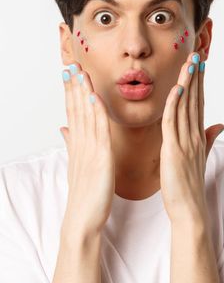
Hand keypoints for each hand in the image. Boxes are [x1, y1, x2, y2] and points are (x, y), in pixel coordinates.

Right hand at [59, 63, 114, 235]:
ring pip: (85, 115)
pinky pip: (98, 132)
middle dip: (73, 86)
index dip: (71, 91)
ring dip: (82, 92)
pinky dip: (96, 114)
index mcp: (79, 145)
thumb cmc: (87, 194)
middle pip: (75, 109)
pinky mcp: (100, 158)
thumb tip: (64, 128)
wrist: (85, 219)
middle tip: (71, 62)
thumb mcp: (80, 165)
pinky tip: (94, 98)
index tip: (70, 71)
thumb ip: (73, 144)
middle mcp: (81, 144)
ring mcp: (89, 150)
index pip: (74, 112)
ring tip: (80, 72)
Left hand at [159, 52, 223, 222]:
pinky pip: (174, 123)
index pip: (199, 103)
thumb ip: (208, 139)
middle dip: (196, 75)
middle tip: (197, 52)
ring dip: (188, 83)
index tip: (200, 63)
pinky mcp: (174, 150)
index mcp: (197, 137)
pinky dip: (175, 105)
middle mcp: (195, 136)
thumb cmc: (188, 187)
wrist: (188, 210)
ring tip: (190, 62)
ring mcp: (186, 142)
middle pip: (196, 99)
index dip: (200, 82)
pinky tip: (177, 89)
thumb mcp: (199, 158)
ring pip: (187, 106)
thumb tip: (219, 124)